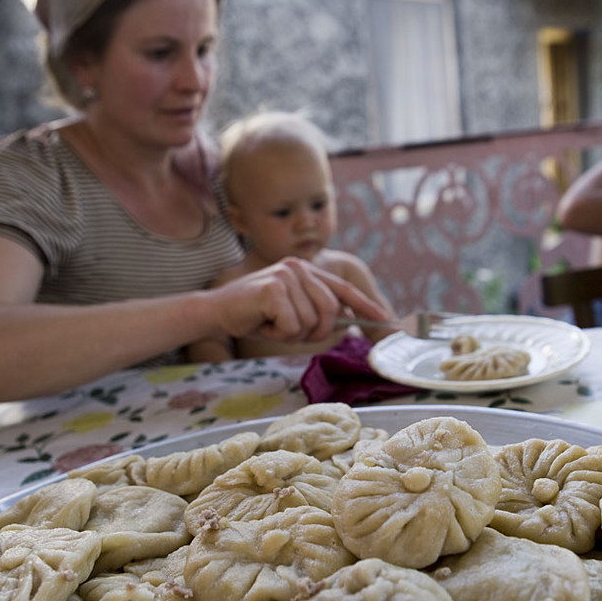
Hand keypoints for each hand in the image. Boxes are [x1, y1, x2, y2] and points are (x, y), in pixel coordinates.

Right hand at [209, 257, 389, 342]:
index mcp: (305, 269)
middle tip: (289, 332)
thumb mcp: (291, 311)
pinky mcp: (274, 288)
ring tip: (272, 324)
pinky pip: (293, 325)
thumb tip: (346, 321)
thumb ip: (316, 311)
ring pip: (311, 321)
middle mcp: (298, 266)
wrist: (216, 312)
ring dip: (293, 334)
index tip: (385, 320)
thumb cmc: (254, 315)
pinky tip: (263, 323)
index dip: (366, 305)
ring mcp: (286, 275)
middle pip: (330, 310)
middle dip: (315, 331)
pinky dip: (279, 334)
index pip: (342, 288)